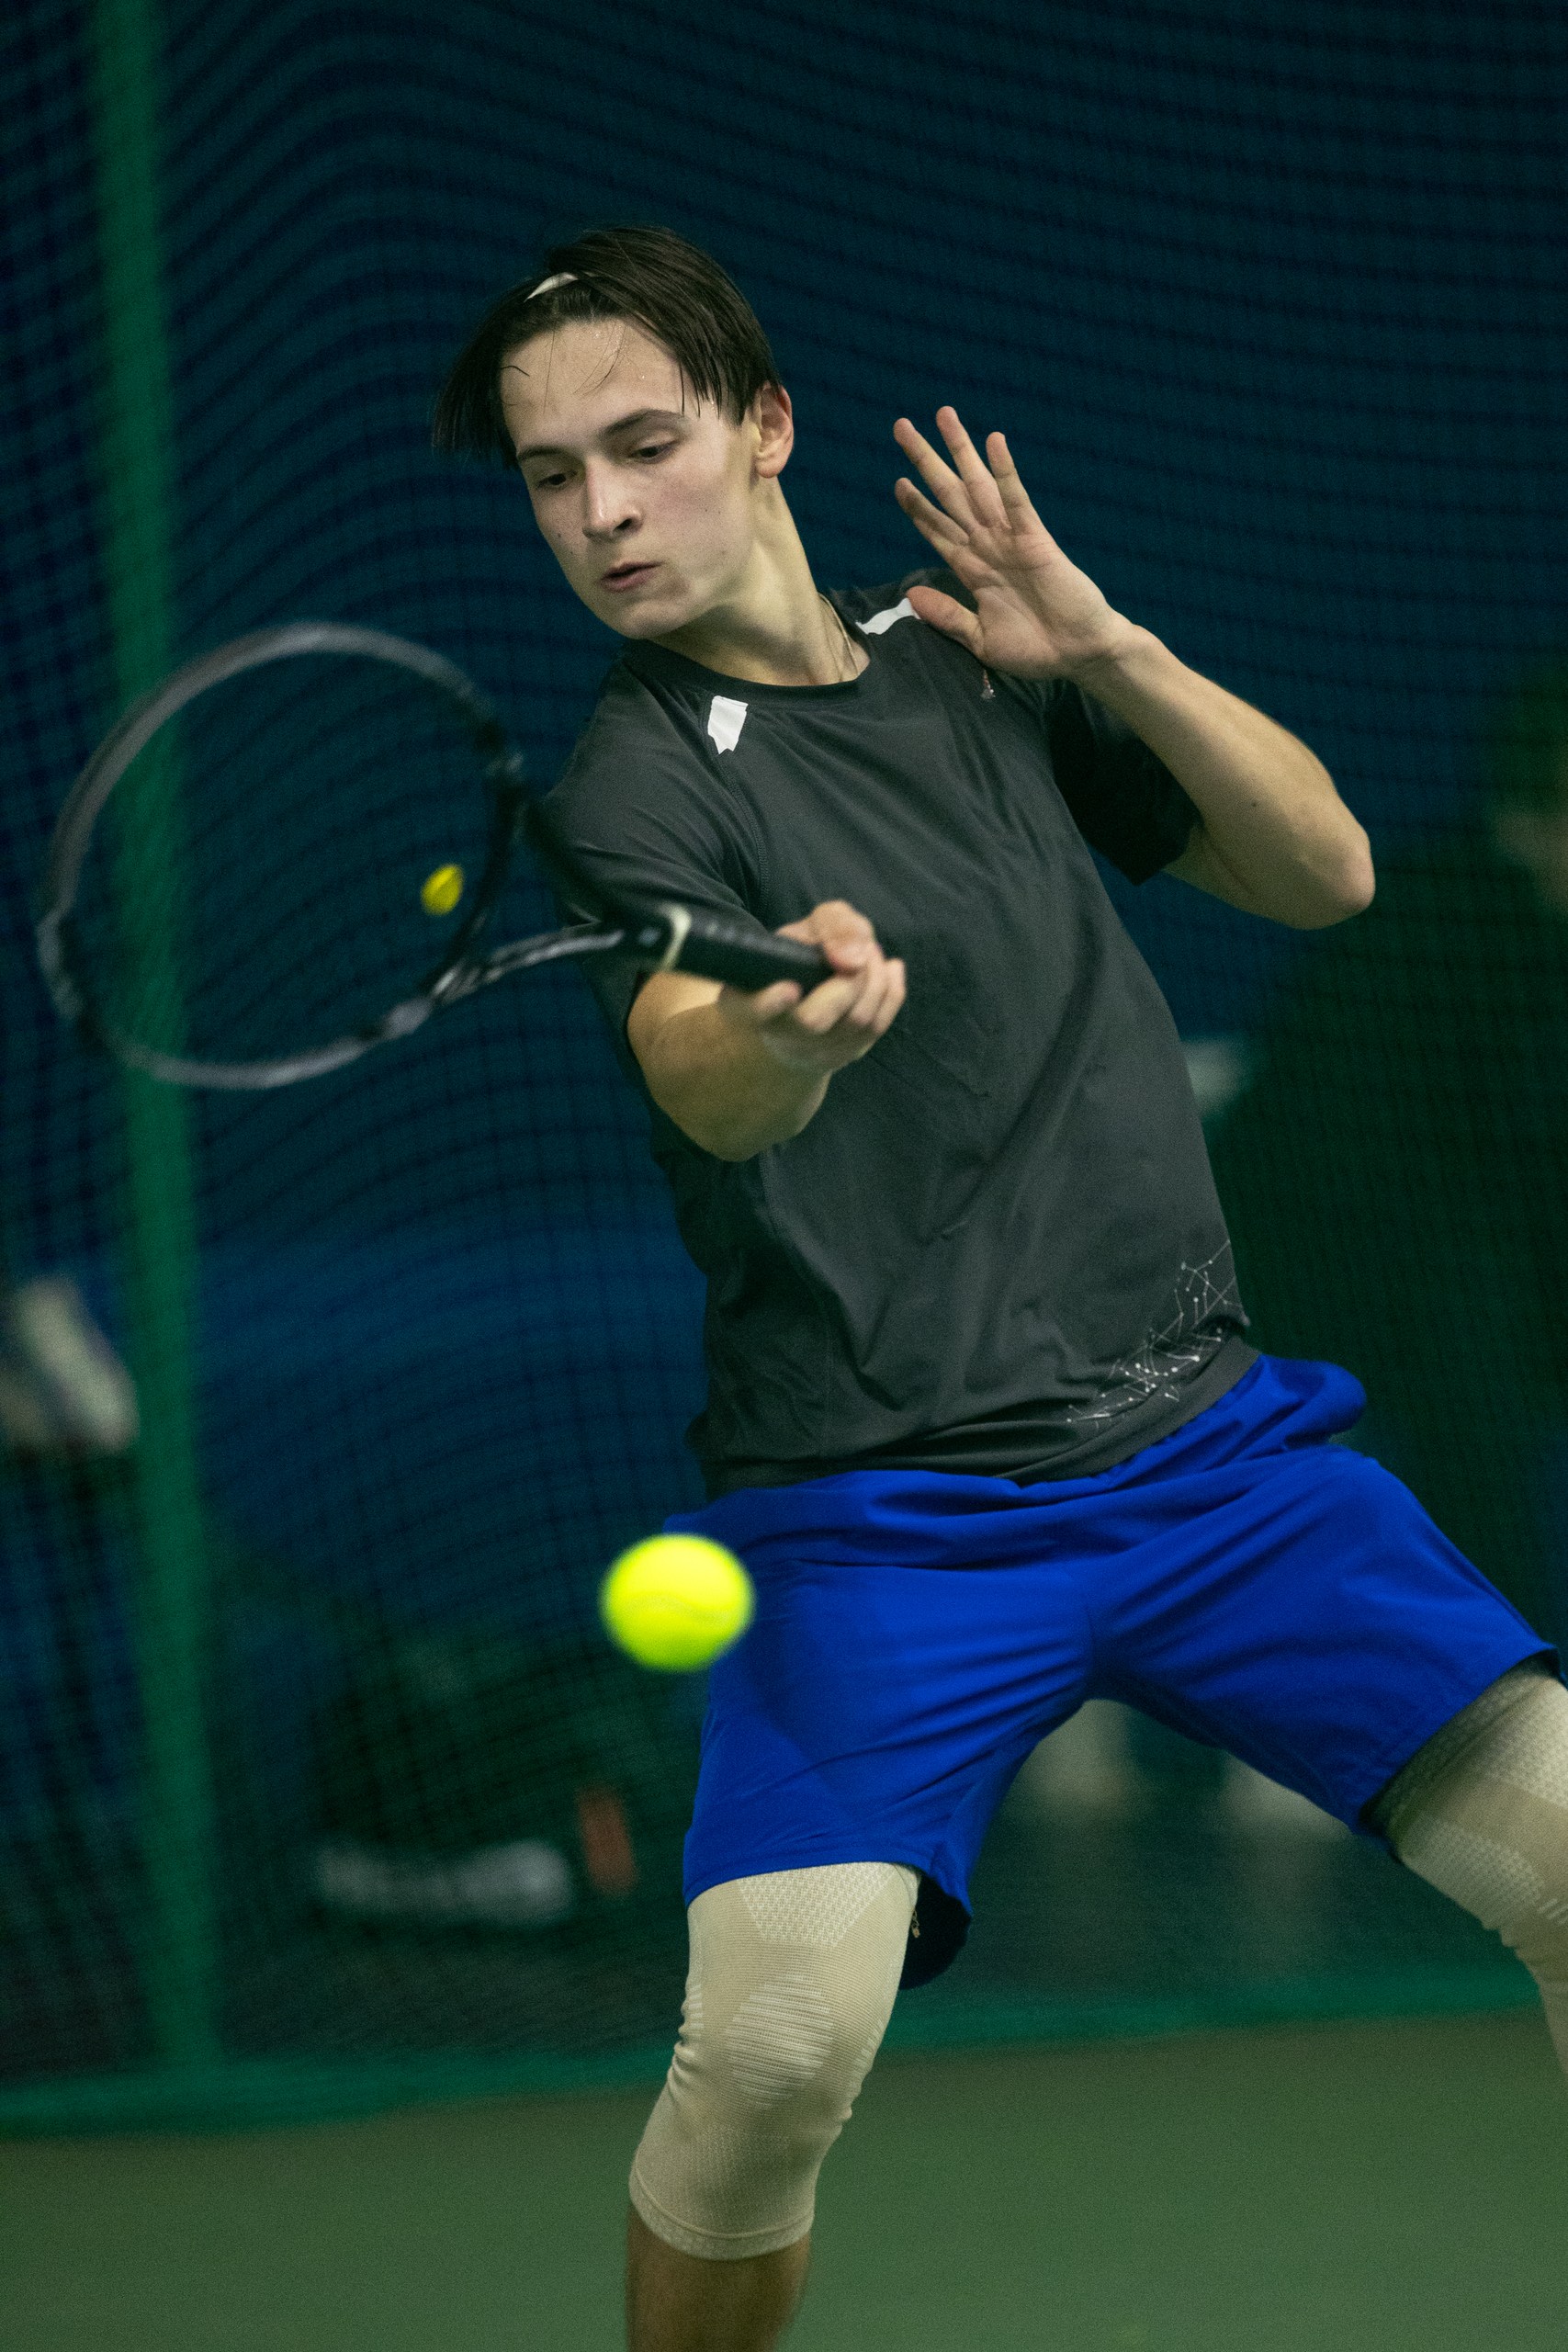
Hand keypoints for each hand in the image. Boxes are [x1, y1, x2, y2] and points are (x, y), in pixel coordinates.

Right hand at [719, 900, 905, 1074]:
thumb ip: (833, 925)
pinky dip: (891, 992)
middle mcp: (774, 1033)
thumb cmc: (805, 955)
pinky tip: (890, 969)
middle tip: (863, 949)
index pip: (749, 1010)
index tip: (790, 989)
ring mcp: (809, 1052)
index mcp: (747, 1000)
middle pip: (814, 1020)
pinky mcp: (842, 1056)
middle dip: (850, 980)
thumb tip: (853, 959)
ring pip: (854, 1022)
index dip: (768, 1003)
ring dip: (875, 980)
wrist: (814, 992)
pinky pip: (876, 1028)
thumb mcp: (812, 926)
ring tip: (873, 953)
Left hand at [892, 407, 1136, 680]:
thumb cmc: (1036, 650)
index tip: (898, 482)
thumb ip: (947, 616)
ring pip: (978, 487)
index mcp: (974, 571)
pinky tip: (994, 442)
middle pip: (949, 496)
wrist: (1080, 655)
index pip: (938, 530)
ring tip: (942, 415)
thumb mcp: (981, 639)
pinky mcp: (1036, 540)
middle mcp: (988, 547)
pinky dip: (1006, 472)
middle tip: (901, 427)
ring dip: (960, 451)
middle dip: (926, 462)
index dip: (917, 506)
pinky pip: (1017, 500)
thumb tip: (910, 596)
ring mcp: (1011, 540)